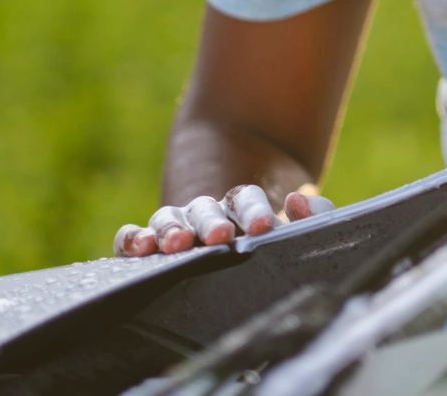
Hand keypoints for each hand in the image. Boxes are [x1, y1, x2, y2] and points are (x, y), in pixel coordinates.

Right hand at [112, 183, 334, 256]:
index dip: (254, 212)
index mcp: (242, 205)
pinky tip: (139, 247)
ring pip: (169, 218)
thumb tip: (296, 203)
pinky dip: (132, 238)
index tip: (265, 228)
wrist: (240, 227)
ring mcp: (176, 225)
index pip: (246, 199)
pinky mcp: (150, 243)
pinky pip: (132, 237)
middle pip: (206, 208)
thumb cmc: (273, 232)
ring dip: (172, 229)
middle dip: (213, 222)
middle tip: (222, 235)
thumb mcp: (300, 219)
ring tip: (178, 243)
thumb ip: (314, 213)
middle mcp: (207, 212)